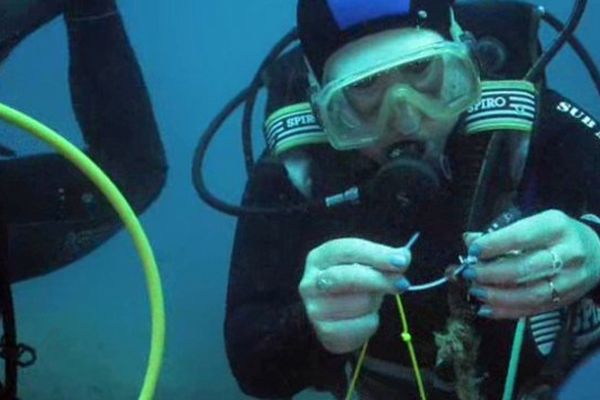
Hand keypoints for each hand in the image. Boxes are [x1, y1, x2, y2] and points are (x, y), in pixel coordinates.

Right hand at [299, 238, 410, 353]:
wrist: (331, 318)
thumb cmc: (350, 284)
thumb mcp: (363, 266)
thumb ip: (382, 260)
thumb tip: (402, 257)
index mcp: (319, 258)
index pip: (348, 250)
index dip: (376, 254)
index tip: (401, 261)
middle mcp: (311, 282)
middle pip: (349, 277)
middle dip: (380, 279)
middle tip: (403, 283)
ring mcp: (315, 308)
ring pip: (360, 302)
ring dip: (374, 303)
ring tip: (368, 302)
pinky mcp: (325, 332)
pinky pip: (362, 325)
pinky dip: (370, 323)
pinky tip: (362, 318)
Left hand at [462, 210, 599, 318]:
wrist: (597, 254)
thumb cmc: (556, 235)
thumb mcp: (534, 224)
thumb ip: (502, 233)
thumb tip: (468, 239)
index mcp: (556, 227)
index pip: (522, 237)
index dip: (495, 244)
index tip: (472, 251)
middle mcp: (568, 254)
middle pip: (526, 268)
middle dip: (492, 273)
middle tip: (469, 273)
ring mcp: (570, 280)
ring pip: (531, 293)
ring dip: (498, 296)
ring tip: (475, 291)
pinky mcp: (566, 301)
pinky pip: (534, 310)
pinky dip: (507, 311)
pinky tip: (486, 309)